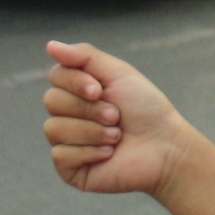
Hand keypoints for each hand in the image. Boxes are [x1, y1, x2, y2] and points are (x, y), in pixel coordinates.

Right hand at [41, 40, 187, 198]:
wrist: (164, 147)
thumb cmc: (145, 109)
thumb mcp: (118, 73)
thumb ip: (84, 57)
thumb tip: (50, 45)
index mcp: (78, 90)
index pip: (55, 76)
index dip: (76, 82)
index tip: (100, 89)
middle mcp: (68, 115)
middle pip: (51, 101)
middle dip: (88, 108)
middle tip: (116, 116)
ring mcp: (67, 142)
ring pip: (53, 128)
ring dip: (91, 131)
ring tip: (116, 136)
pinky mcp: (69, 169)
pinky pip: (60, 155)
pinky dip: (89, 152)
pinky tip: (108, 154)